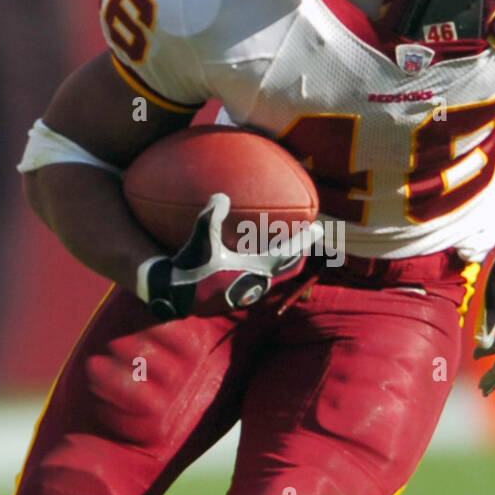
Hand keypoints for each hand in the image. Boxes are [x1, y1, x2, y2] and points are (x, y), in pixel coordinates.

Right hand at [137, 193, 322, 319]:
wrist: (175, 297)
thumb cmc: (190, 269)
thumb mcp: (200, 242)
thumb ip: (210, 217)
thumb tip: (221, 196)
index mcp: (254, 270)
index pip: (288, 254)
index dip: (304, 240)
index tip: (319, 228)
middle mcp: (257, 284)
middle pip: (289, 267)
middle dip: (301, 251)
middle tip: (310, 236)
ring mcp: (248, 292)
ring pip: (277, 275)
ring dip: (286, 261)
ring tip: (290, 247)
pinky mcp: (238, 296)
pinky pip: (263, 279)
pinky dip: (270, 267)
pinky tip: (260, 260)